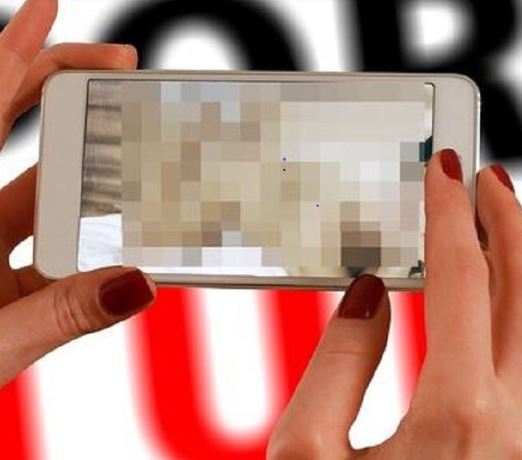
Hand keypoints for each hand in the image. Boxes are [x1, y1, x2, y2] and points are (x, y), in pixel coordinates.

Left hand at [0, 0, 155, 387]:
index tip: (45, 9)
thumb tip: (137, 282)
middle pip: (13, 129)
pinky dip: (92, 227)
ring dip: (88, 164)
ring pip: (44, 188)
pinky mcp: (10, 279)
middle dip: (60, 86)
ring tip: (133, 137)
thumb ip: (66, 315)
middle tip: (115, 63)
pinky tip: (122, 219)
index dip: (12, 54)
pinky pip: (57, 239)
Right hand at [268, 149, 521, 458]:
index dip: (451, 214)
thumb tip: (367, 294)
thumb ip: (338, 360)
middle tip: (486, 181)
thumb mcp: (306, 451)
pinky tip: (500, 300)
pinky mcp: (517, 452)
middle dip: (509, 223)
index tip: (444, 171)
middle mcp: (512, 428)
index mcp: (455, 418)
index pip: (461, 277)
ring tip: (498, 225)